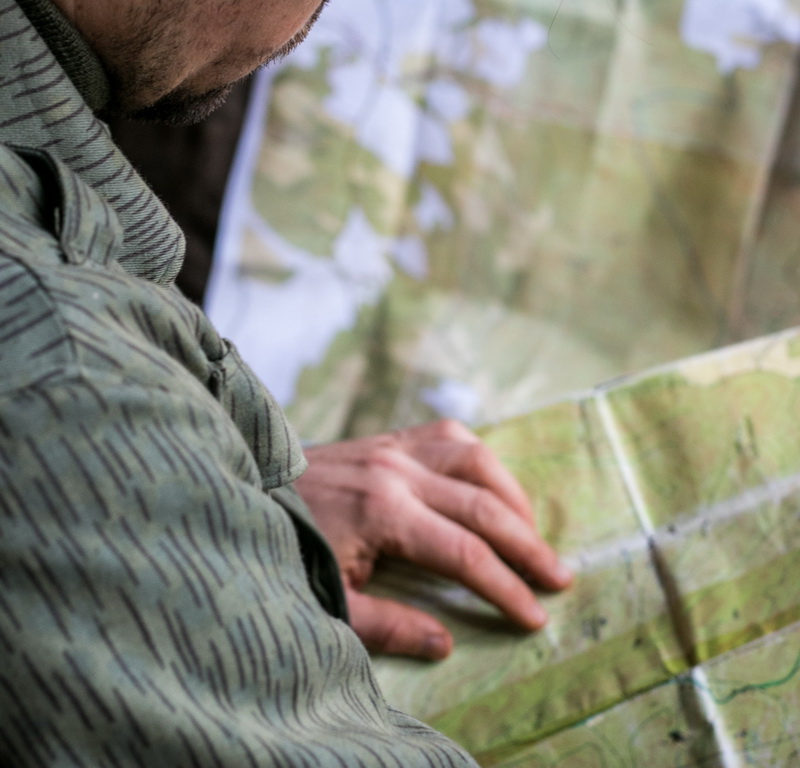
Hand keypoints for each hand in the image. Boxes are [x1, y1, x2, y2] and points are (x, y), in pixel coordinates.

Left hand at [295, 419, 572, 660]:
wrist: (244, 489)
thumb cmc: (285, 549)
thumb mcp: (330, 601)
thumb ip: (387, 625)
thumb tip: (445, 642)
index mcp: (383, 512)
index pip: (465, 553)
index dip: (506, 587)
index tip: (535, 617)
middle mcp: (396, 470)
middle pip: (483, 504)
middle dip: (527, 544)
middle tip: (560, 578)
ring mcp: (392, 445)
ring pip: (475, 457)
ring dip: (513, 495)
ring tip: (534, 533)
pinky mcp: (386, 435)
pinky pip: (448, 434)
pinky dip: (480, 457)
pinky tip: (493, 485)